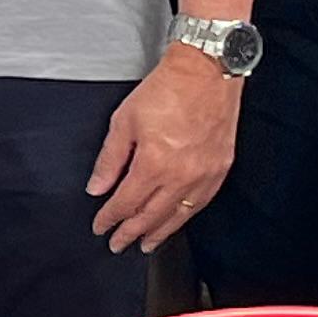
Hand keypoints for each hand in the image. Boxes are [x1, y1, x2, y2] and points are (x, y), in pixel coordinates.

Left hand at [87, 50, 238, 251]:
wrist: (206, 72)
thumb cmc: (167, 90)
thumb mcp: (124, 120)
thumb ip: (110, 159)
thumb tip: (97, 187)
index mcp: (154, 163)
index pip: (126, 203)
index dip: (110, 218)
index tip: (101, 226)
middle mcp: (181, 175)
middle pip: (151, 216)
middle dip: (131, 233)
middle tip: (119, 244)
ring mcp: (204, 175)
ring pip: (178, 216)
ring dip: (159, 232)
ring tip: (146, 243)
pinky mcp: (220, 169)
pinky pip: (200, 203)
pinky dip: (185, 216)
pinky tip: (176, 220)